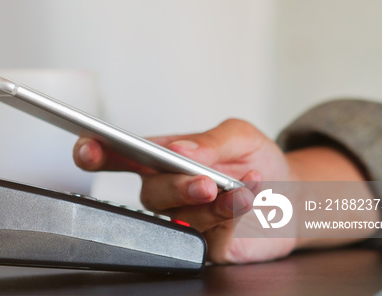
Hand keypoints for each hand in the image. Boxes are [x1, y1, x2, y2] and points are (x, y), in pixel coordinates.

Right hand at [73, 119, 298, 262]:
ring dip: (214, 202)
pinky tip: (246, 200)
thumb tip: (179, 150)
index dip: (94, 153)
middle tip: (205, 181)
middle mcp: (165, 192)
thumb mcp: (239, 136)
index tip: (88, 149)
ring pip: (180, 216)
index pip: (118, 157)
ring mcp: (183, 220)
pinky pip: (209, 237)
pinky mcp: (205, 246)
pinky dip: (230, 217)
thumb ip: (209, 141)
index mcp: (160, 160)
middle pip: (150, 192)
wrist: (293, 196)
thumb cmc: (255, 161)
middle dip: (178, 186)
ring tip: (243, 188)